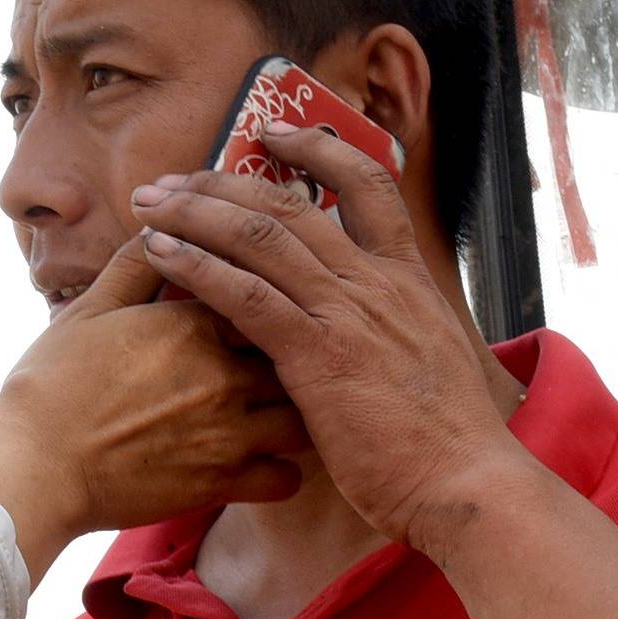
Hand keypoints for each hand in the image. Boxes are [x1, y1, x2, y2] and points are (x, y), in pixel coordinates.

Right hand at [0, 240, 307, 579]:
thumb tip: (159, 225)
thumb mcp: (88, 310)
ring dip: (297, 413)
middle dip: (294, 356)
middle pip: (295, 354)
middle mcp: (224, 374)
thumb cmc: (51, 387)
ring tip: (280, 412)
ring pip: (302, 416)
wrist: (34, 468)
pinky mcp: (222, 483)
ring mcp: (228, 431)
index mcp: (194, 324)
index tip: (260, 310)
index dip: (264, 302)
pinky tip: (266, 463)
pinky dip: (282, 472)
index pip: (262, 294)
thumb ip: (134, 266)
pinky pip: (286, 479)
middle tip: (283, 361)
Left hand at [130, 123, 535, 548]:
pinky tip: (159, 252)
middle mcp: (376, 282)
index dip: (319, 150)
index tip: (275, 135)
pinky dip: (197, 265)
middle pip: (293, 202)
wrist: (467, 484)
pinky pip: (245, 293)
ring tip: (150, 203)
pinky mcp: (317, 355)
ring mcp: (347, 314)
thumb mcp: (430, 363)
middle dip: (226, 181)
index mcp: (408, 279)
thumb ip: (394, 331)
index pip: (369, 183)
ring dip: (196, 212)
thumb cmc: (447, 443)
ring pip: (261, 235)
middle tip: (178, 178)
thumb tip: (369, 329)